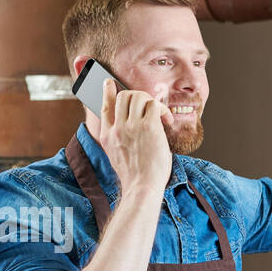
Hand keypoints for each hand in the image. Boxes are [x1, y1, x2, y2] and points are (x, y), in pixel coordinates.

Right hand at [98, 77, 173, 196]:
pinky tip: (167, 120)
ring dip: (151, 101)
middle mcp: (117, 128)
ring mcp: (131, 126)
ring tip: (159, 114)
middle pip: (123, 97)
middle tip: (149, 106)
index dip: (107, 92)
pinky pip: (154, 105)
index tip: (109, 83)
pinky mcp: (149, 127)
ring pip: (138, 96)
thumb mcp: (117, 157)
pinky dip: (162, 109)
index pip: (104, 107)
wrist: (142, 187)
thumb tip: (130, 128)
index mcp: (107, 136)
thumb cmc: (136, 177)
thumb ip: (119, 140)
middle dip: (137, 96)